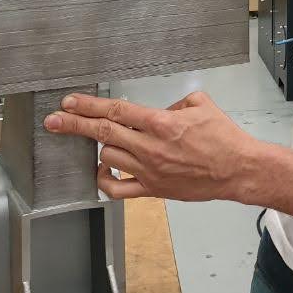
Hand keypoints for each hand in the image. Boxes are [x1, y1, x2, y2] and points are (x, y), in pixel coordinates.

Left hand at [44, 90, 262, 202]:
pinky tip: (104, 171)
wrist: (238, 170)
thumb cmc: (224, 139)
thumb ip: (176, 102)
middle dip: (74, 125)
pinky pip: (118, 190)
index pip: (116, 111)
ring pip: (108, 158)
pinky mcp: (153, 190)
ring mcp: (149, 171)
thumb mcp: (201, 104)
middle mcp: (150, 147)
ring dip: (101, 148)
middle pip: (103, 134)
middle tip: (54, 120)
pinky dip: (105, 180)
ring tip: (102, 142)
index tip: (69, 103)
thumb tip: (161, 109)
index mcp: (161, 123)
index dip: (88, 106)